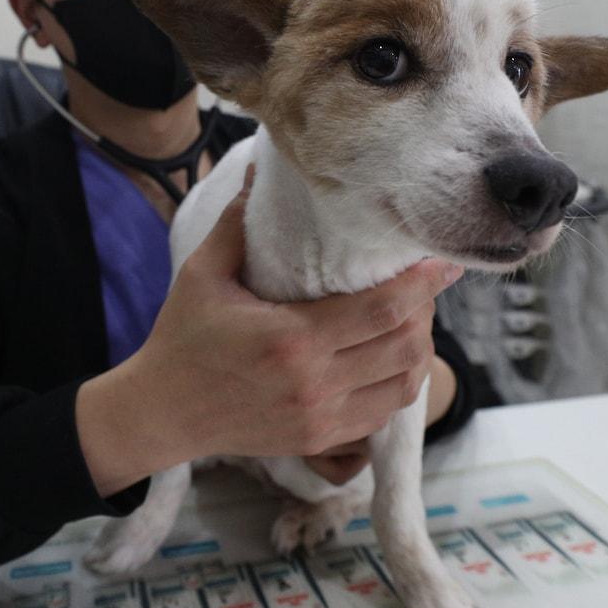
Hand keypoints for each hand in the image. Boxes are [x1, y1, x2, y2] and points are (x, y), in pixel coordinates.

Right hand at [76, 166, 463, 495]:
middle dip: (426, 311)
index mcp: (291, 339)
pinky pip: (383, 413)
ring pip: (404, 384)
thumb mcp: (202, 273)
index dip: (424, 284)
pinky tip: (394, 357)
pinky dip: (400, 383)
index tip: (443, 260)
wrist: (163, 413)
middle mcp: (314, 383)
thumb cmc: (182, 337)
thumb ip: (238, 223)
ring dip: (419, 349)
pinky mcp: (320, 439)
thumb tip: (259, 168)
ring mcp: (320, 417)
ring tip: (414, 318)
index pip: (383, 310)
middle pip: (405, 346)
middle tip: (426, 283)